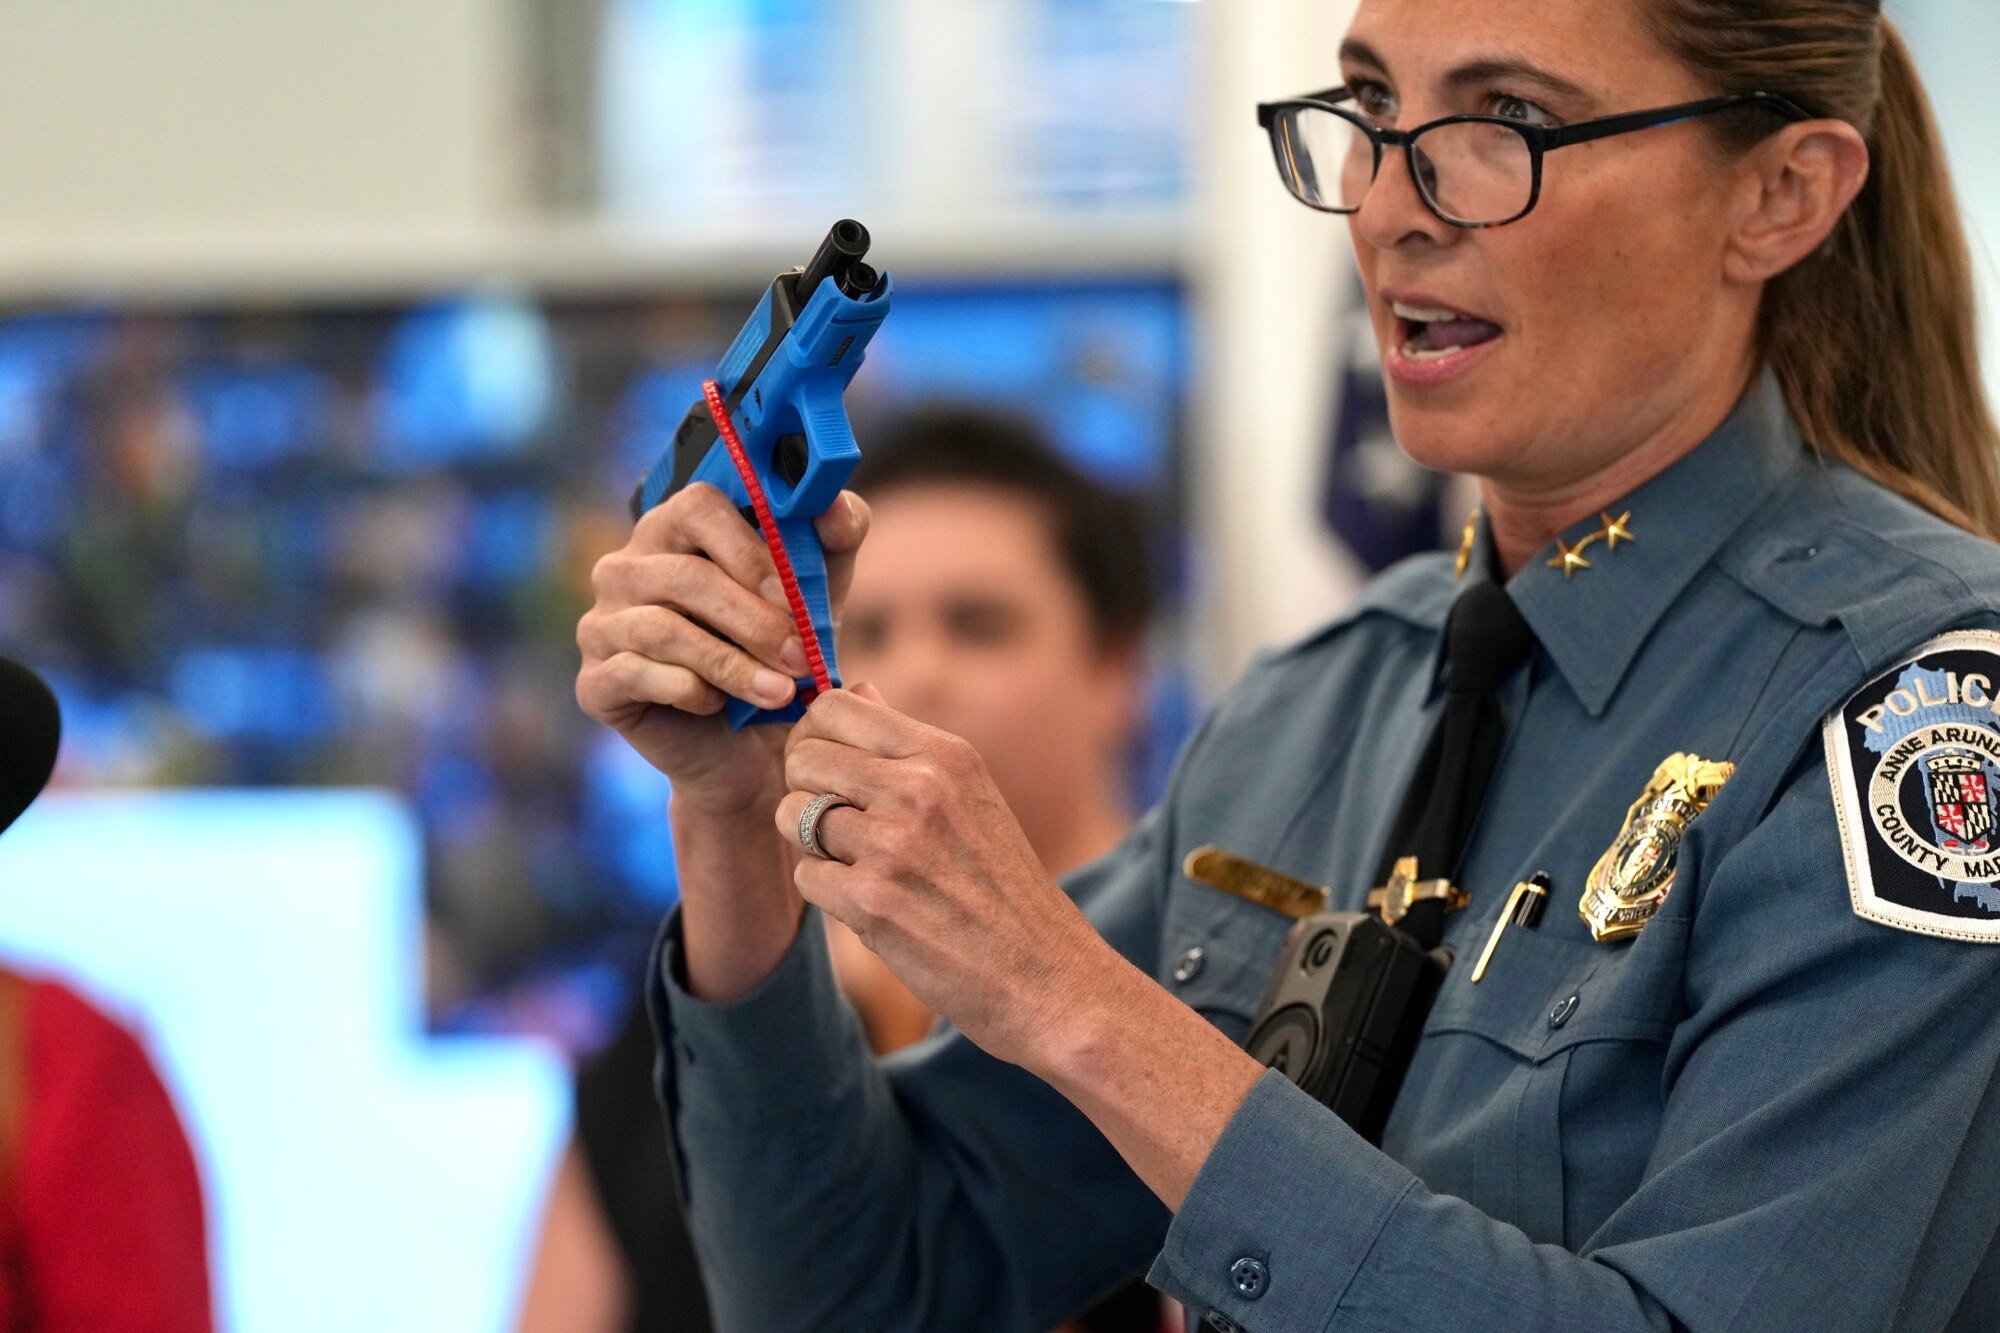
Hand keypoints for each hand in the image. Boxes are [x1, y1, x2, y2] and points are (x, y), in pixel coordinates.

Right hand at [577, 482, 870, 813]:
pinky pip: (636, 674)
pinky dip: (690, 691)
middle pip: (685, 575)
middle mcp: (625, 569)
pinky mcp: (594, 681)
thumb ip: (834, 540)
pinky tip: (720, 705)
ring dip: (732, 664)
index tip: (792, 592)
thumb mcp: (819, 593)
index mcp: (674, 530)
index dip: (748, 548)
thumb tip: (835, 506)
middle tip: (802, 657)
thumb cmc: (779, 652)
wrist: (753, 746)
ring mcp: (601, 624)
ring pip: (663, 630)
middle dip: (754, 621)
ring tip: (780, 692)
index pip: (697, 505)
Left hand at [776, 685, 1114, 1067]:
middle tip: (836, 826)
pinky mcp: (872, 900)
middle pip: (804, 757)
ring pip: (794, 815)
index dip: (814, 737)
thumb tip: (856, 688)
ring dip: (814, 845)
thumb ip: (908, 746)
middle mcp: (920, 787)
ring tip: (859, 866)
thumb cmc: (1004, 888)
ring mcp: (894, 843)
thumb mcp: (972, 796)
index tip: (827, 768)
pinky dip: (826, 893)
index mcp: (945, 754)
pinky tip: (869, 905)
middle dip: (805, 790)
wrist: (1047, 977)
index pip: (834, 706)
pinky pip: (805, 875)